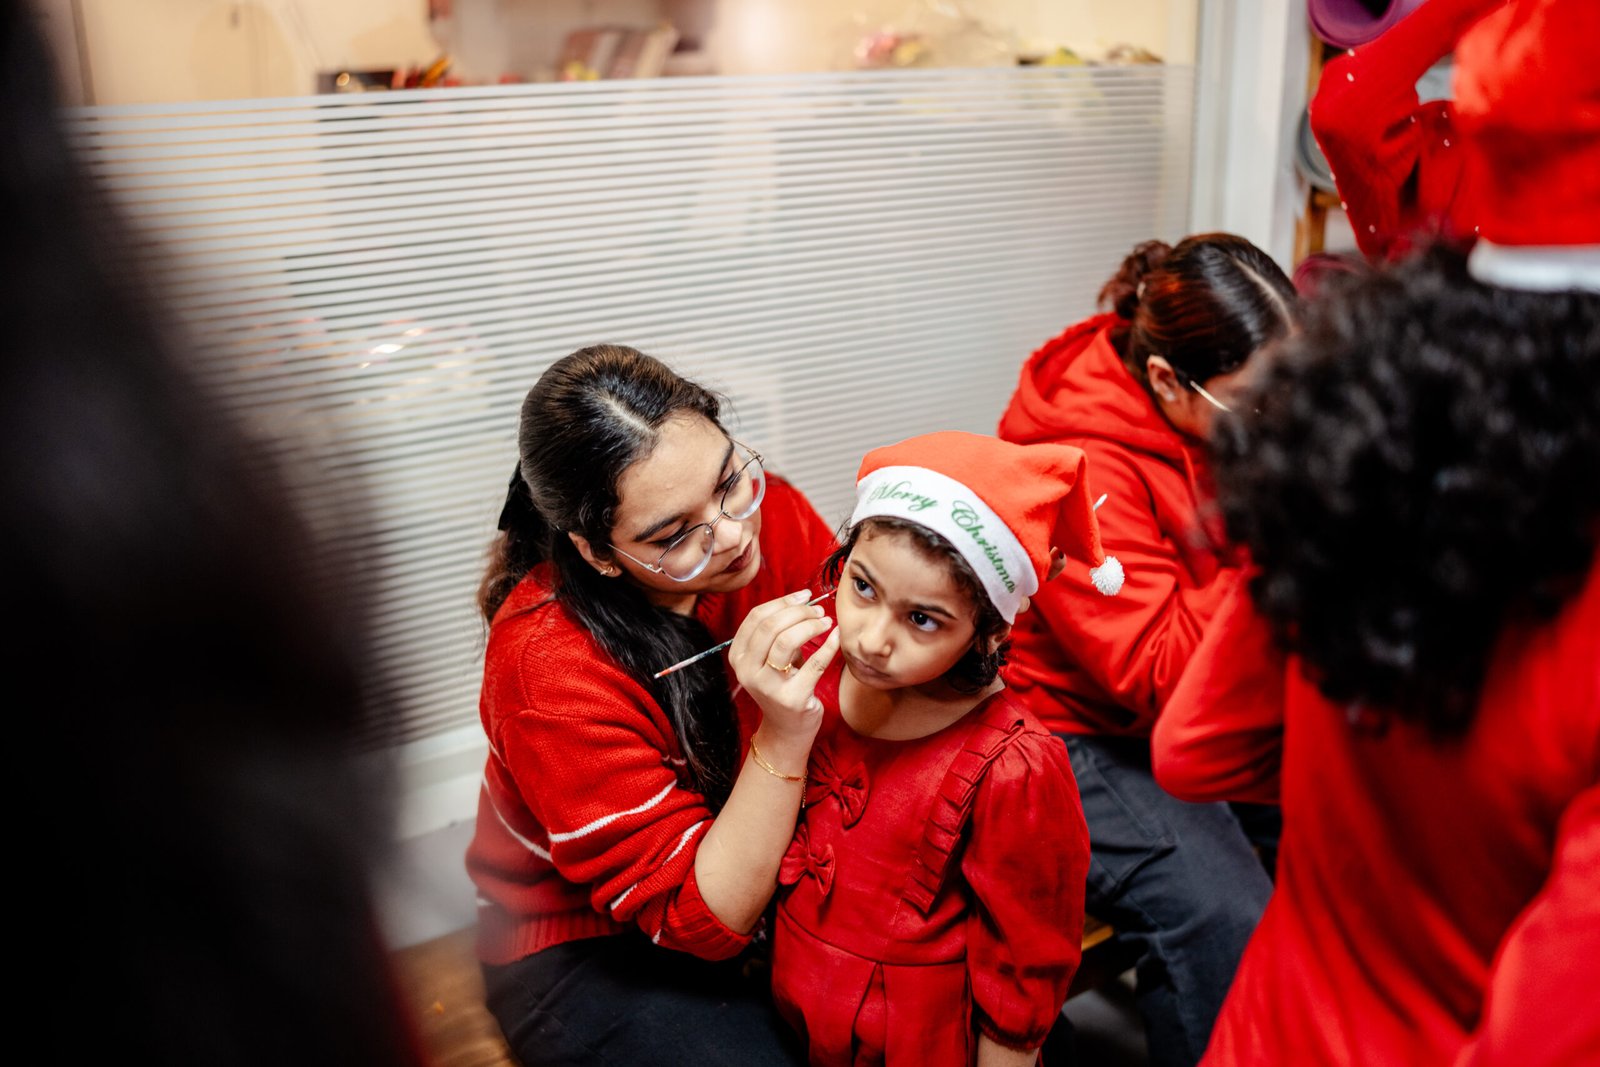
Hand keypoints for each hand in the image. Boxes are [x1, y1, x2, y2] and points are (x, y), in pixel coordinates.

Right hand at [730, 589, 841, 745]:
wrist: (787, 729)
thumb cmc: (782, 684)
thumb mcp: (770, 657)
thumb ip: (777, 631)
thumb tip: (802, 600)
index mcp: (738, 656)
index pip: (757, 617)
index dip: (783, 602)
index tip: (805, 596)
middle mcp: (747, 671)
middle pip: (770, 626)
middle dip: (799, 612)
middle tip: (819, 611)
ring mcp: (767, 686)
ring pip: (786, 641)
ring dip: (811, 626)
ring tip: (827, 622)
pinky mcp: (792, 698)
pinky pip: (814, 664)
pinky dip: (828, 646)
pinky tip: (837, 636)